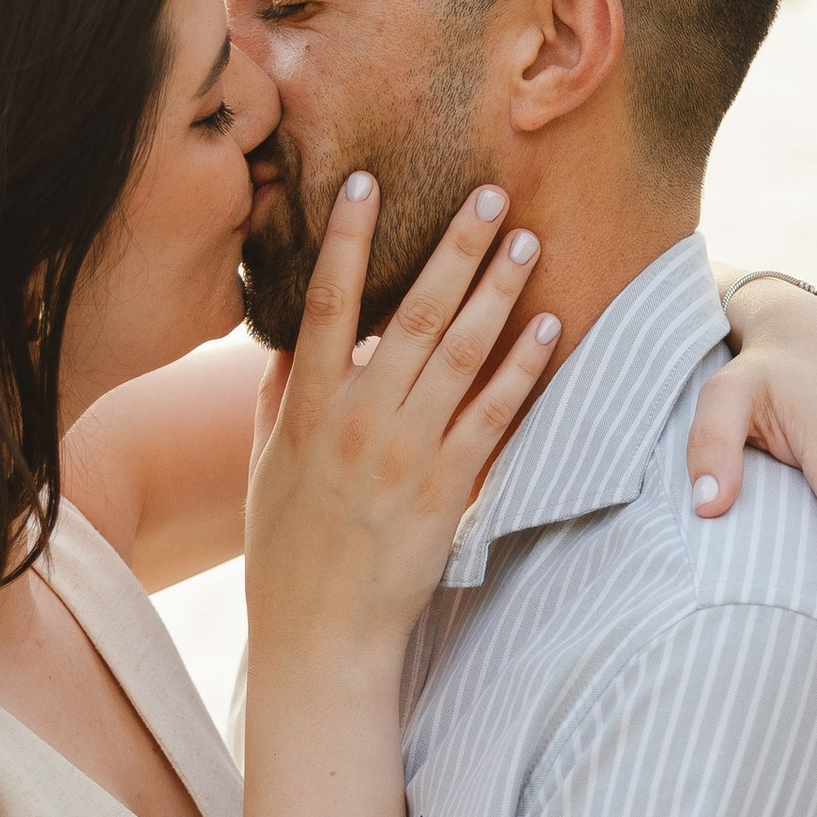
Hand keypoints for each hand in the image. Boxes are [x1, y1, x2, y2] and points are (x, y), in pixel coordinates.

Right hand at [246, 176, 558, 666]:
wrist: (320, 633)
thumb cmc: (288, 550)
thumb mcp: (268, 467)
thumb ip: (280, 399)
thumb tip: (292, 343)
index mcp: (308, 405)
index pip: (327, 302)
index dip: (347, 239)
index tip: (366, 183)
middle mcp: (358, 418)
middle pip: (414, 313)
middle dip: (452, 247)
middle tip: (486, 193)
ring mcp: (405, 451)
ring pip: (460, 353)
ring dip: (497, 290)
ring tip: (525, 239)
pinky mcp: (447, 488)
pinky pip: (493, 415)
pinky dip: (522, 368)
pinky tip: (548, 326)